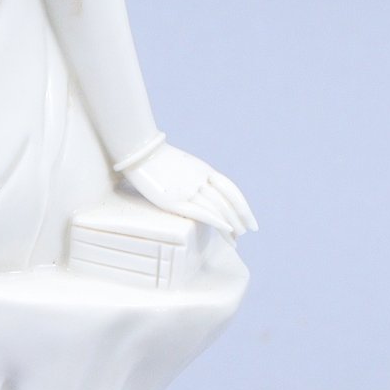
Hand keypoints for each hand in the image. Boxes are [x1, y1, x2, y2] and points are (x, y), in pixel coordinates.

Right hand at [123, 142, 255, 236]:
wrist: (137, 150)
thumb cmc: (155, 157)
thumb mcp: (181, 163)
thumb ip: (193, 175)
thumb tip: (201, 190)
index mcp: (204, 169)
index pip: (231, 190)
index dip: (244, 207)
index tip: (251, 221)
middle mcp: (199, 179)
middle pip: (227, 202)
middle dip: (240, 219)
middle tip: (246, 233)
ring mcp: (187, 189)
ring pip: (217, 209)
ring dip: (230, 226)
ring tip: (236, 240)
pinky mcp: (173, 200)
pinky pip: (201, 212)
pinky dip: (217, 221)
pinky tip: (227, 230)